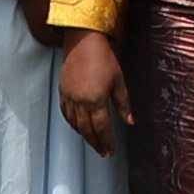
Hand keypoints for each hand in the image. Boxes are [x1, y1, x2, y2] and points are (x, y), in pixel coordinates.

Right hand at [53, 30, 127, 155]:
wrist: (83, 42)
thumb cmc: (104, 59)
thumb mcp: (119, 81)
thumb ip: (123, 104)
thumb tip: (130, 122)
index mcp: (96, 100)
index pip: (102, 128)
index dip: (107, 142)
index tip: (111, 151)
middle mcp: (80, 102)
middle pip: (87, 130)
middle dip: (96, 143)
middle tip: (103, 152)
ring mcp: (69, 97)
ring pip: (75, 124)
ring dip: (84, 135)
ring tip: (93, 141)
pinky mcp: (63, 92)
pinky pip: (66, 114)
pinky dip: (72, 123)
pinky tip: (78, 126)